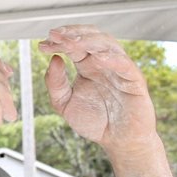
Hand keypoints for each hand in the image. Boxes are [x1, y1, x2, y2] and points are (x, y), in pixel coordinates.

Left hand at [38, 25, 157, 155]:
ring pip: (107, 43)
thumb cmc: (95, 122)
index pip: (73, 44)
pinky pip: (124, 64)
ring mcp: (119, 69)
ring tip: (71, 42)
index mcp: (87, 65)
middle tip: (55, 35)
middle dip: (72, 33)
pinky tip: (96, 57)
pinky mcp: (134, 80)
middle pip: (90, 36)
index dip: (59, 41)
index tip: (43, 45)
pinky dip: (111, 58)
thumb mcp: (65, 104)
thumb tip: (54, 59)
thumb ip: (55, 84)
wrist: (119, 143)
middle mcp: (103, 62)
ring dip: (88, 40)